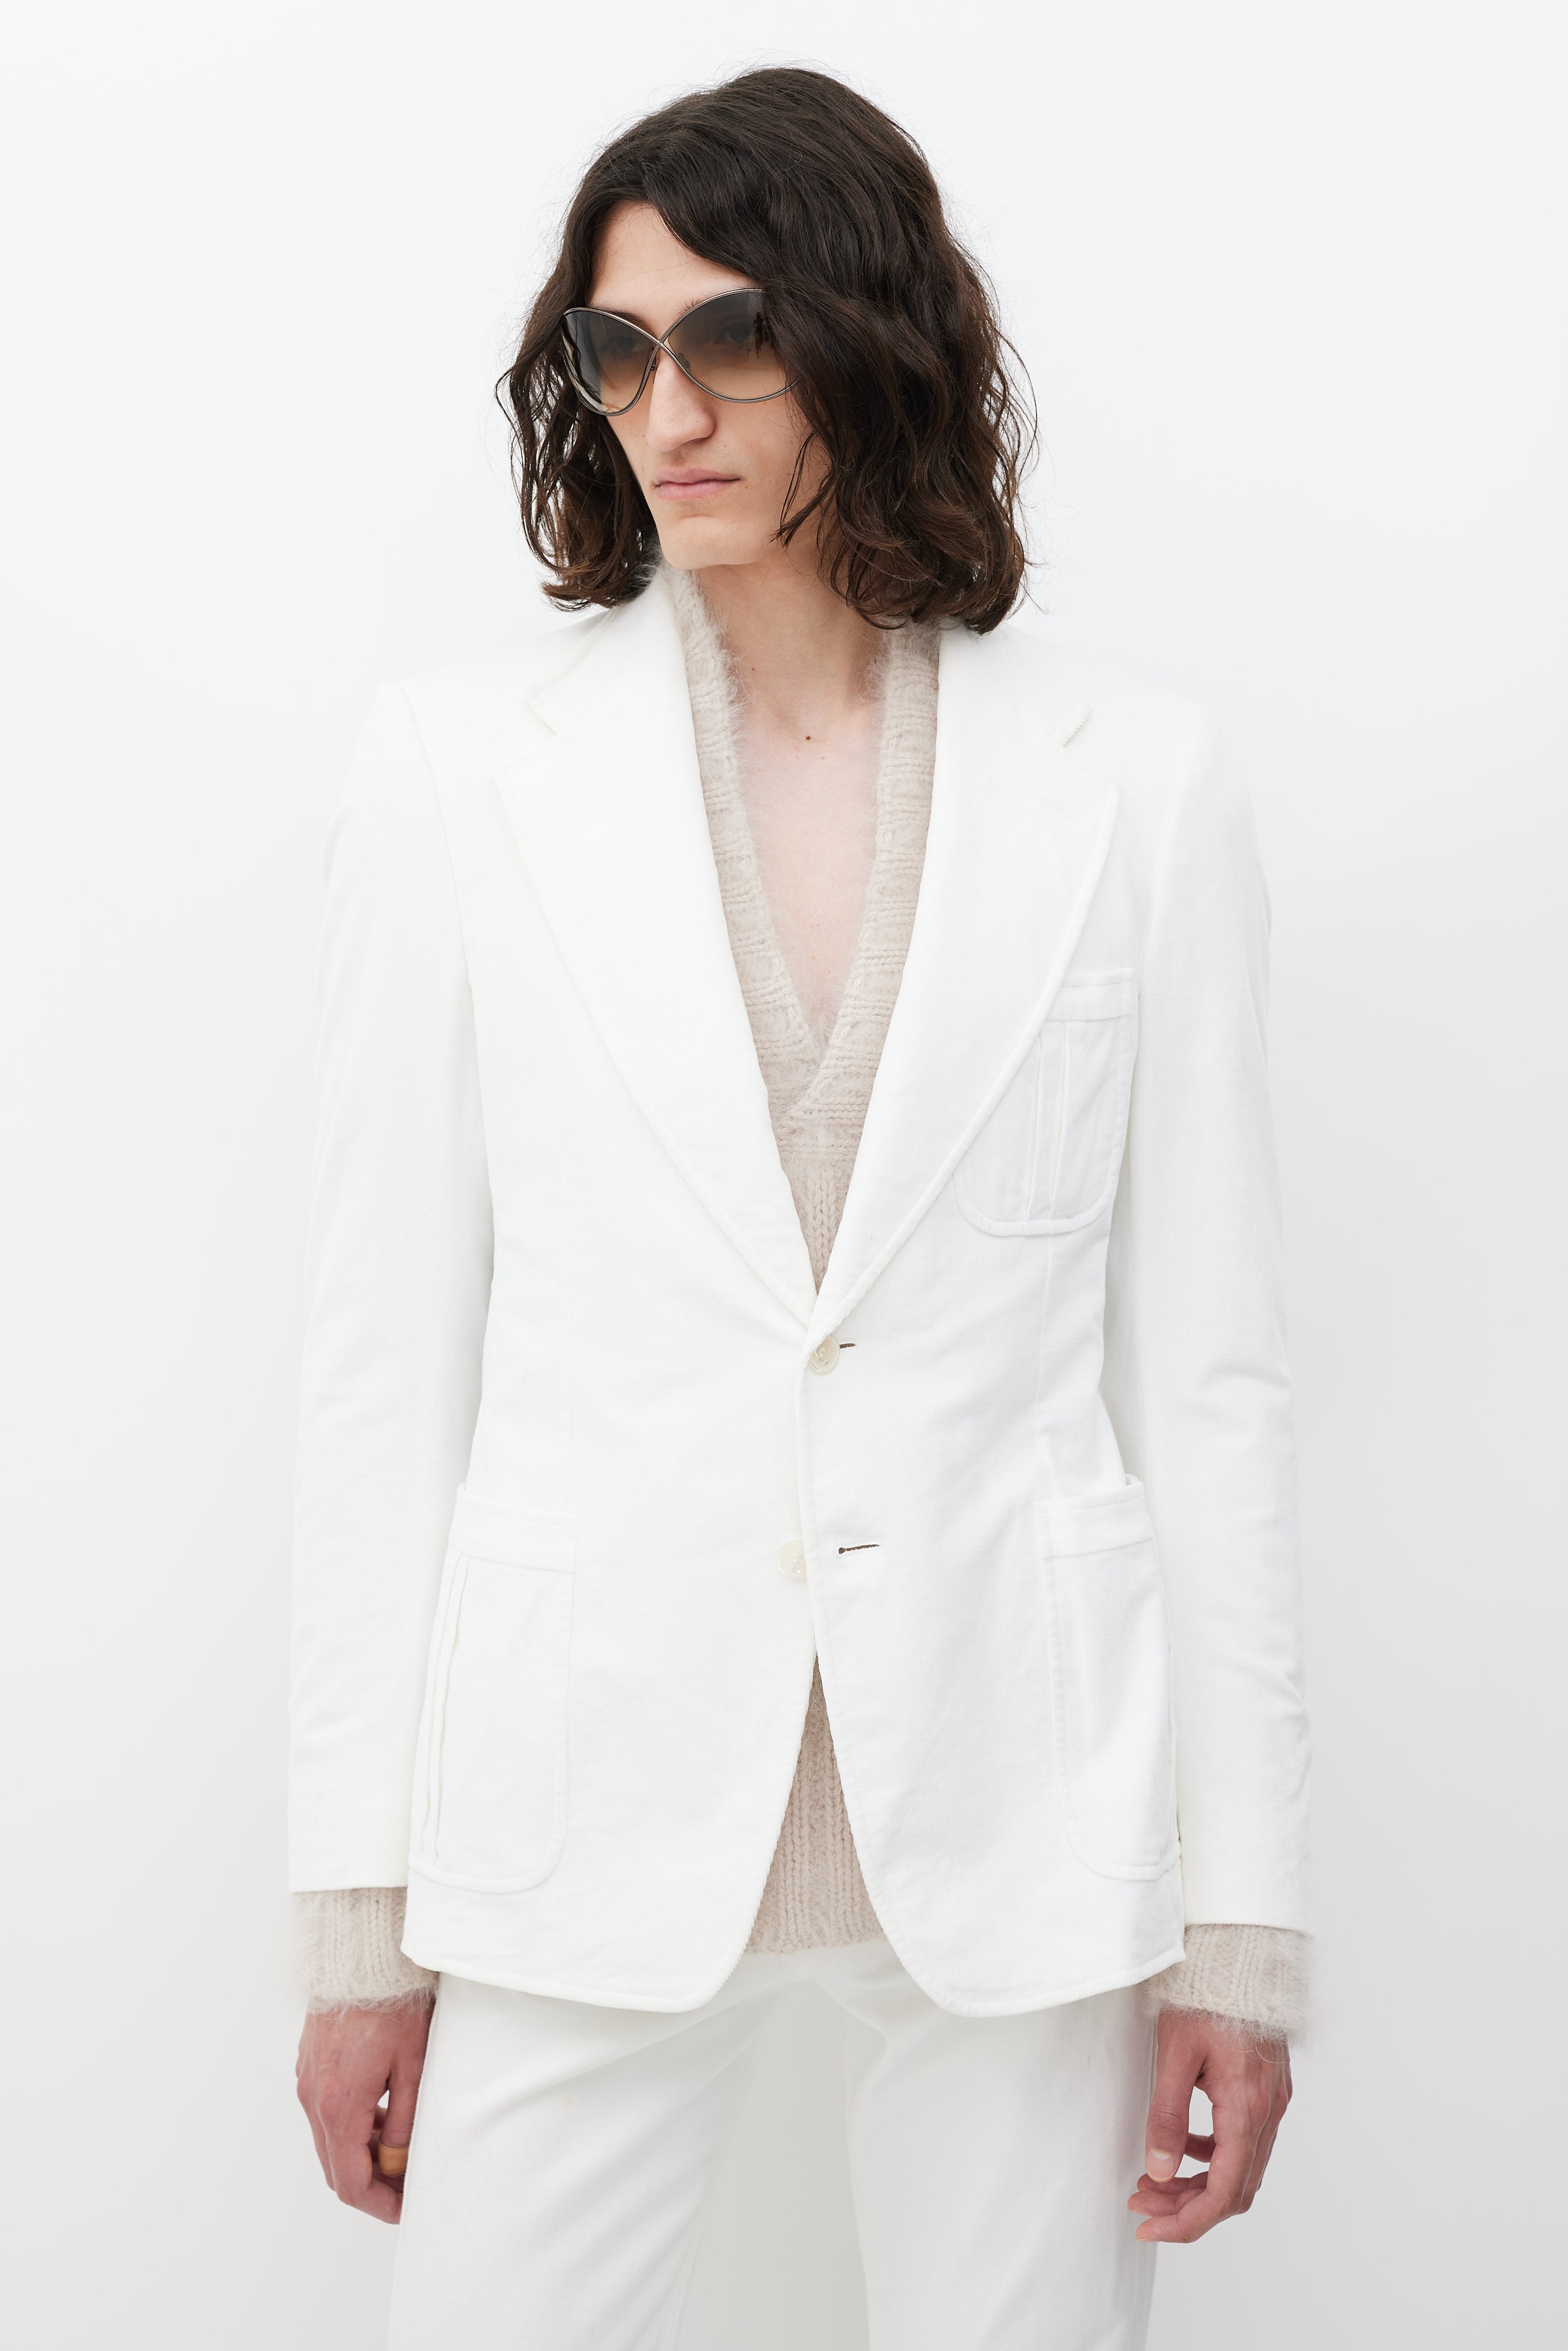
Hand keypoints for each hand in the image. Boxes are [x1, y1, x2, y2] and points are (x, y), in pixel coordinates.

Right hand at [296, 1999, 432, 2222]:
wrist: (361, 1954)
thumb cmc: (393, 2004)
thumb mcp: (413, 2066)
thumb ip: (405, 2122)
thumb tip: (399, 2162)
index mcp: (339, 2106)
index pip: (350, 2182)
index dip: (379, 2204)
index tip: (404, 2208)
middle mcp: (313, 2099)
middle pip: (335, 2168)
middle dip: (371, 2183)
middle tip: (407, 2182)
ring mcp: (307, 2082)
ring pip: (329, 2141)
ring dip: (361, 2154)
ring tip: (400, 2145)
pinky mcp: (308, 2065)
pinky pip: (324, 2113)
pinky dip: (349, 2127)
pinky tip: (381, 2113)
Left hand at [1128, 2008, 1291, 2242]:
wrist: (1239, 1954)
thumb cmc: (1205, 1994)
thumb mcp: (1174, 2053)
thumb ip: (1167, 2115)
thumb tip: (1159, 2171)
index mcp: (1247, 2108)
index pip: (1223, 2192)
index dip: (1187, 2222)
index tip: (1149, 2228)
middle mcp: (1268, 2112)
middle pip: (1234, 2189)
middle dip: (1187, 2208)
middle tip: (1142, 2206)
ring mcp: (1273, 2102)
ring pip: (1240, 2168)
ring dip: (1198, 2184)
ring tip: (1152, 2182)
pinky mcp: (1268, 2090)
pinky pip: (1244, 2142)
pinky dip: (1212, 2156)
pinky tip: (1180, 2146)